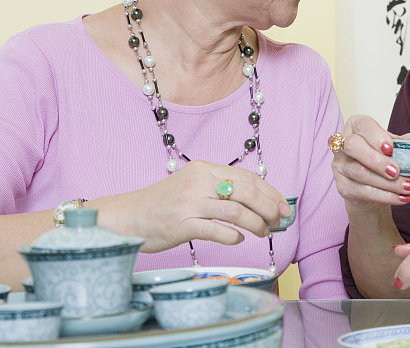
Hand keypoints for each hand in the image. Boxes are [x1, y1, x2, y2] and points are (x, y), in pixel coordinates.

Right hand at [101, 160, 289, 252]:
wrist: (127, 217)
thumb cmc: (162, 205)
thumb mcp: (191, 186)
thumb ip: (218, 188)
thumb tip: (256, 201)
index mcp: (202, 168)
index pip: (246, 177)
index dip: (269, 192)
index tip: (282, 205)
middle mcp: (197, 181)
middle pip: (246, 191)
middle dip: (268, 207)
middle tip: (279, 220)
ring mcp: (189, 203)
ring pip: (236, 211)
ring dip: (256, 224)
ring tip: (263, 232)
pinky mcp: (182, 225)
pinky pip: (218, 231)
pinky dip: (234, 237)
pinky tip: (238, 240)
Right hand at [331, 114, 409, 212]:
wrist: (375, 187)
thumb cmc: (388, 160)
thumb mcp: (405, 150)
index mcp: (357, 127)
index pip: (362, 125)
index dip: (374, 135)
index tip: (390, 148)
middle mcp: (344, 144)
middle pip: (353, 147)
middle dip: (376, 160)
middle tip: (397, 171)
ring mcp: (340, 166)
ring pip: (359, 172)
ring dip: (386, 182)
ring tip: (409, 187)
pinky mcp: (343, 187)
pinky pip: (361, 191)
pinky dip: (385, 196)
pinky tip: (402, 198)